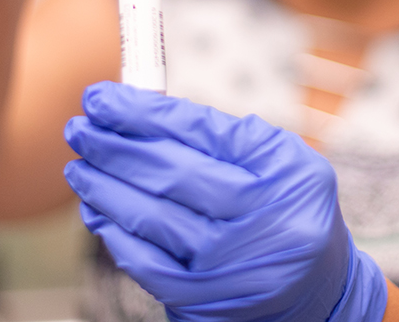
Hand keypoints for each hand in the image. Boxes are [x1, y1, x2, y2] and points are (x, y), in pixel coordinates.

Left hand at [64, 82, 387, 321]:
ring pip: (150, 218)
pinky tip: (97, 211)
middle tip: (80, 128)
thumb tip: (145, 110)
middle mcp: (259, 221)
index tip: (103, 98)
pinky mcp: (204, 302)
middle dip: (115, 146)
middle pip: (170, 174)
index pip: (199, 132)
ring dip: (103, 187)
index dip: (144, 112)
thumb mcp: (281, 160)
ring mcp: (230, 267)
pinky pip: (145, 263)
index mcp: (280, 172)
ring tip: (79, 166)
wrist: (318, 293)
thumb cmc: (290, 210)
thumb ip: (222, 134)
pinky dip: (114, 234)